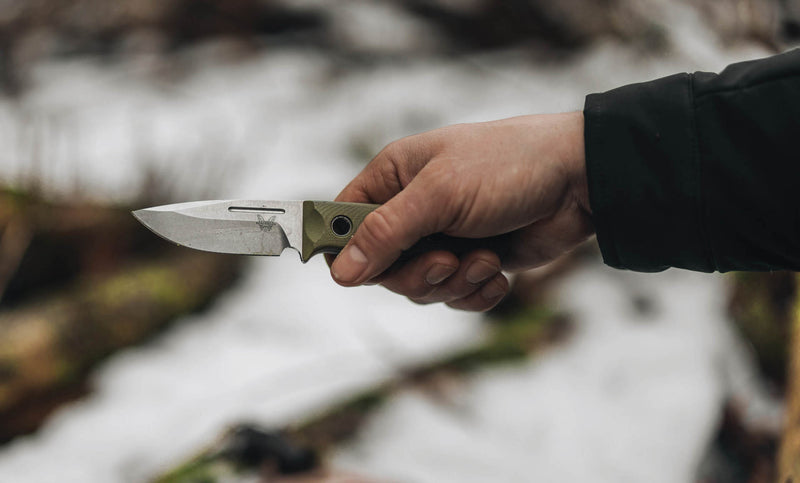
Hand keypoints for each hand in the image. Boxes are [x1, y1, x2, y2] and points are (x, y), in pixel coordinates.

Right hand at [328, 112, 592, 310]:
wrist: (580, 180)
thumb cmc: (507, 167)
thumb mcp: (439, 194)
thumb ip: (385, 233)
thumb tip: (340, 273)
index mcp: (394, 177)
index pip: (343, 221)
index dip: (344, 250)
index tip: (361, 270)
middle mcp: (413, 209)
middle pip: (380, 268)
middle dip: (416, 273)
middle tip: (447, 260)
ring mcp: (444, 237)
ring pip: (419, 287)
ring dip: (452, 282)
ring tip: (484, 258)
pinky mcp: (473, 261)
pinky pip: (454, 297)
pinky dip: (475, 292)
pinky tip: (498, 274)